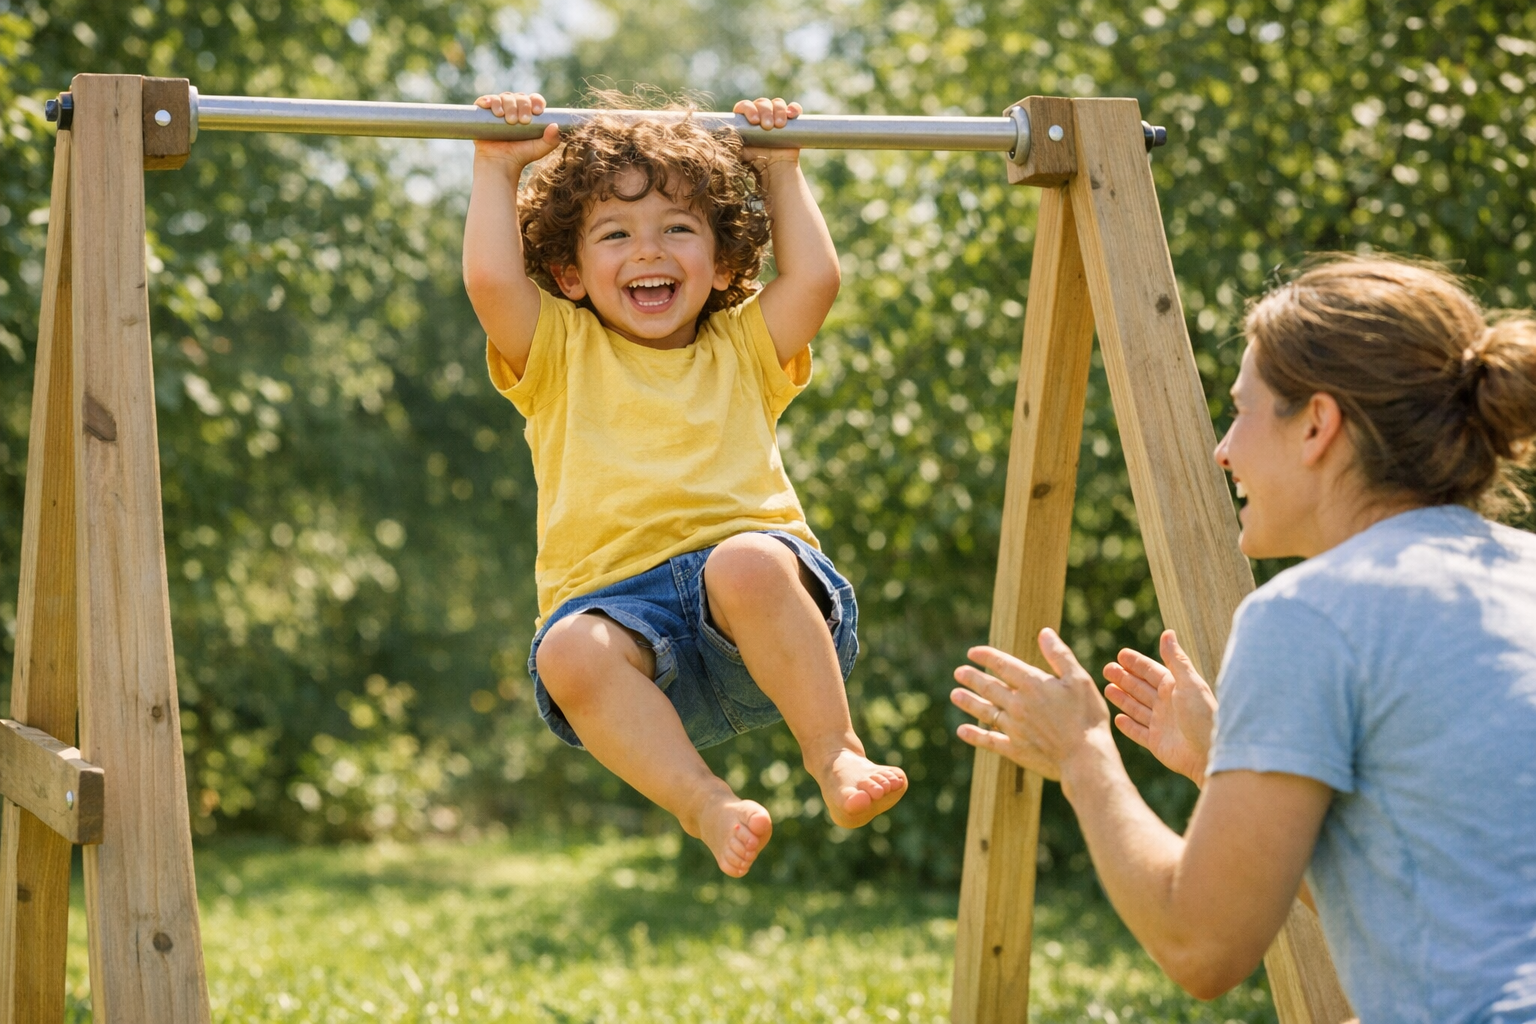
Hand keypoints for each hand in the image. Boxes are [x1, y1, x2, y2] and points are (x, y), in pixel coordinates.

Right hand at [473, 92, 558, 165]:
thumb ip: (552, 140)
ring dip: (508, 105)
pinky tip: (492, 108)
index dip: (536, 101)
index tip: (537, 111)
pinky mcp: (483, 113)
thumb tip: (555, 125)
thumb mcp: (540, 149)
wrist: (501, 163)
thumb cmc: (521, 156)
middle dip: (522, 106)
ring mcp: (499, 109)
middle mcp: (514, 107)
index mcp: (528, 112)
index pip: (533, 99)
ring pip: (504, 97)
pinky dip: (489, 100)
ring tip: (508, 120)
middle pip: (519, 97)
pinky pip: (486, 100)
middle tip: (521, 121)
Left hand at [733, 97, 802, 167]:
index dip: (749, 109)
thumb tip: (719, 136)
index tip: (754, 121)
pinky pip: (793, 108)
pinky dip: (794, 108)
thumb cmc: (754, 161)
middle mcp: (760, 113)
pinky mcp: (790, 120)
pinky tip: (792, 114)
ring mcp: (776, 115)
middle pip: (762, 103)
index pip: (744, 106)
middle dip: (765, 112)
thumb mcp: (738, 151)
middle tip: (768, 126)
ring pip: (777, 103)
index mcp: (746, 118)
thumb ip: (728, 142)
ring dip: (778, 110)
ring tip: (779, 125)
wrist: (773, 169)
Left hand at [951, 628, 1113, 781]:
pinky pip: (989, 740)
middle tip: (958, 672)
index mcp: (1032, 684)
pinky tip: (961, 731)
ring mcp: (1014, 727)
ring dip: (968, 702)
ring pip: (984, 711)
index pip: (1003, 665)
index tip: (972, 653)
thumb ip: (1059, 655)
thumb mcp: (1079, 680)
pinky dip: (974, 735)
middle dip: (972, 678)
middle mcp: (1018, 704)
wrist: (1086, 757)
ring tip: (954, 695)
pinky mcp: (1015, 749)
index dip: (986, 657)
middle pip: (989, 687)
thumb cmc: (1087, 717)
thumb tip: (1044, 632)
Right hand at [1103, 629, 1215, 785]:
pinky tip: (1118, 719)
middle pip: (1140, 688)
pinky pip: (1138, 732)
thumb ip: (1176, 659)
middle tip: (1107, 668)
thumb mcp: (1189, 683)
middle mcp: (1167, 705)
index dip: (1136, 663)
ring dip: (1122, 698)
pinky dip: (1128, 726)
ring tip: (1107, 688)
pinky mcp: (1156, 743)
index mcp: (1175, 688)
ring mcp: (1161, 724)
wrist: (1210, 754)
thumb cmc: (1203, 716)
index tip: (1121, 654)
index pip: (1151, 671)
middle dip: (1124, 678)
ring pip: (1136, 708)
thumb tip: (1168, 632)